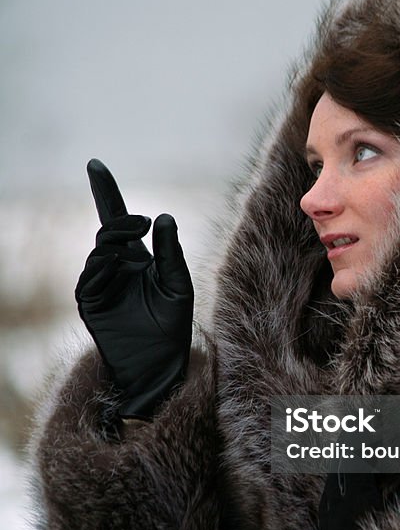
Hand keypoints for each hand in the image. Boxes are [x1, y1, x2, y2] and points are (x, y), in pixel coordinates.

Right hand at [75, 159, 193, 419]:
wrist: (159, 365)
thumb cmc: (173, 328)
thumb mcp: (178, 285)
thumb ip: (170, 252)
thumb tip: (162, 216)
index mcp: (138, 260)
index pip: (118, 220)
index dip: (106, 192)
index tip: (95, 164)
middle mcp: (116, 268)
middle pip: (108, 232)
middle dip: (122, 223)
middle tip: (141, 224)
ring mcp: (101, 285)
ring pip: (99, 251)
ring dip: (115, 243)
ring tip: (132, 249)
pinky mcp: (91, 302)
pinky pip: (91, 276)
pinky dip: (103, 266)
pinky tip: (118, 265)